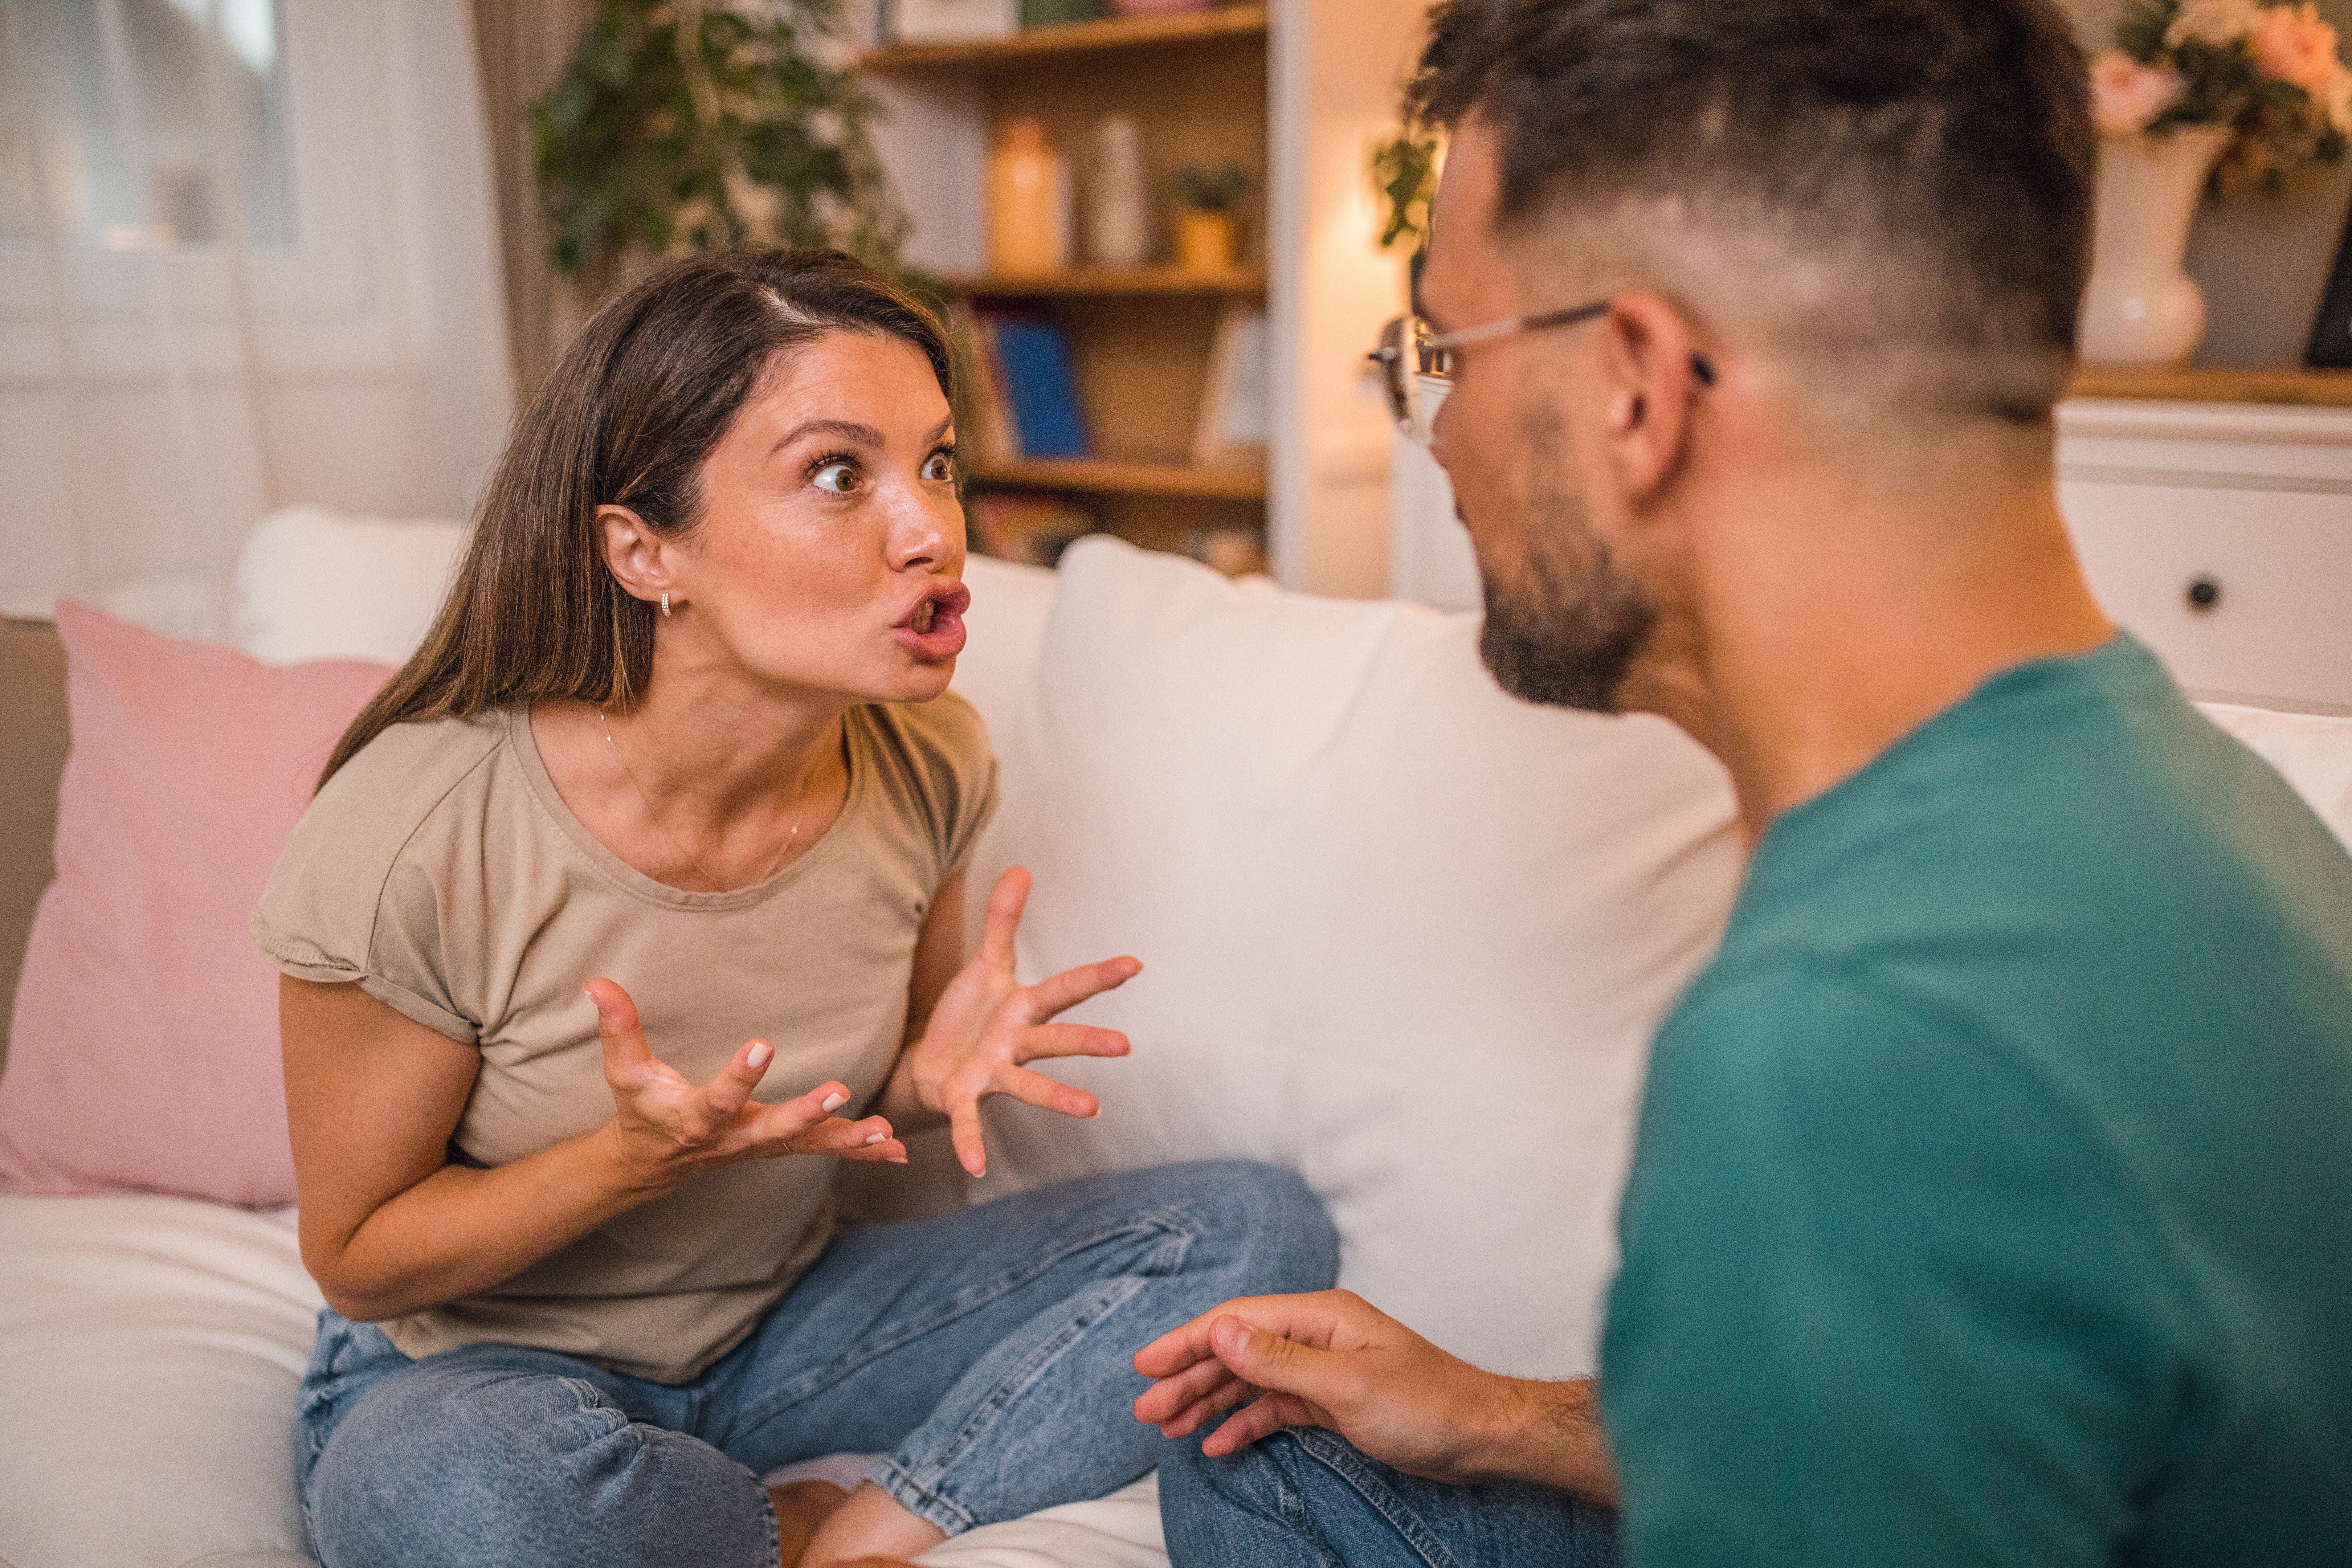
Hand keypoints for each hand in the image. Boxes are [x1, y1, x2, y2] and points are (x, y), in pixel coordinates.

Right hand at [585, 978, 906, 1192]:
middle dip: (806, 1114)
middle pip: (773, 1130)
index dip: (740, 1075)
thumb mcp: (625, 1072)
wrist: (651, 1165)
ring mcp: (760, 1148)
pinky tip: (897, 1150)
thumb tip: (596, 981)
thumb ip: (618, 1027)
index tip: (763, 1042)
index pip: (719, 1097)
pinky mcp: (779, 1149)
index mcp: (695, 1119)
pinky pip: (823, 1150)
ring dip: (848, 1141)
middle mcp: (733, 1140)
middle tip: (841, 1091)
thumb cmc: (640, 1110)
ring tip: (885, 1134)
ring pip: (808, 1147)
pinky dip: (860, 1151)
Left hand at [895, 867, 1139, 1176]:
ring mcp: (995, 1074)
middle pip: (1057, 1039)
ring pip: (1029, 1084)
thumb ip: (1003, 920)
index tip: (1134, 964)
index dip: (1098, 975)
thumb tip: (1020, 867)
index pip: (1066, 987)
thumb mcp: (984, 964)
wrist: (931, 1064)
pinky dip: (971, 1144)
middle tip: (1125, 1045)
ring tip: (1092, 1110)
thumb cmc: (969, 1016)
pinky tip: (975, 1168)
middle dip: (1088, 1041)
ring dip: (1059, 1097)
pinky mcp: (964, 1098)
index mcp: (1024, 1007)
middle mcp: (1017, 1043)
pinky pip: (970, 1122)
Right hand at [1132, 1289, 1616, 1500]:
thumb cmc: (1428, 1405)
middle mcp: (1317, 1337)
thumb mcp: (1348, 1386)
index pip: (1237, 1322)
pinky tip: (1218, 1443)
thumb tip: (1221, 1332)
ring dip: (1209, 1401)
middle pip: (1237, 1351)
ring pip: (1251, 1381)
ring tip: (1168, 1427)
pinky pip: (1275, 1408)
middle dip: (1189, 1377)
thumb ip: (1280, 1361)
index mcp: (1320, 1317)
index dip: (1188, 1341)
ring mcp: (1324, 1369)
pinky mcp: (1332, 1402)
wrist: (1482, 1437)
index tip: (1145, 1365)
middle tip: (1146, 1409)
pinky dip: (1245, 1423)